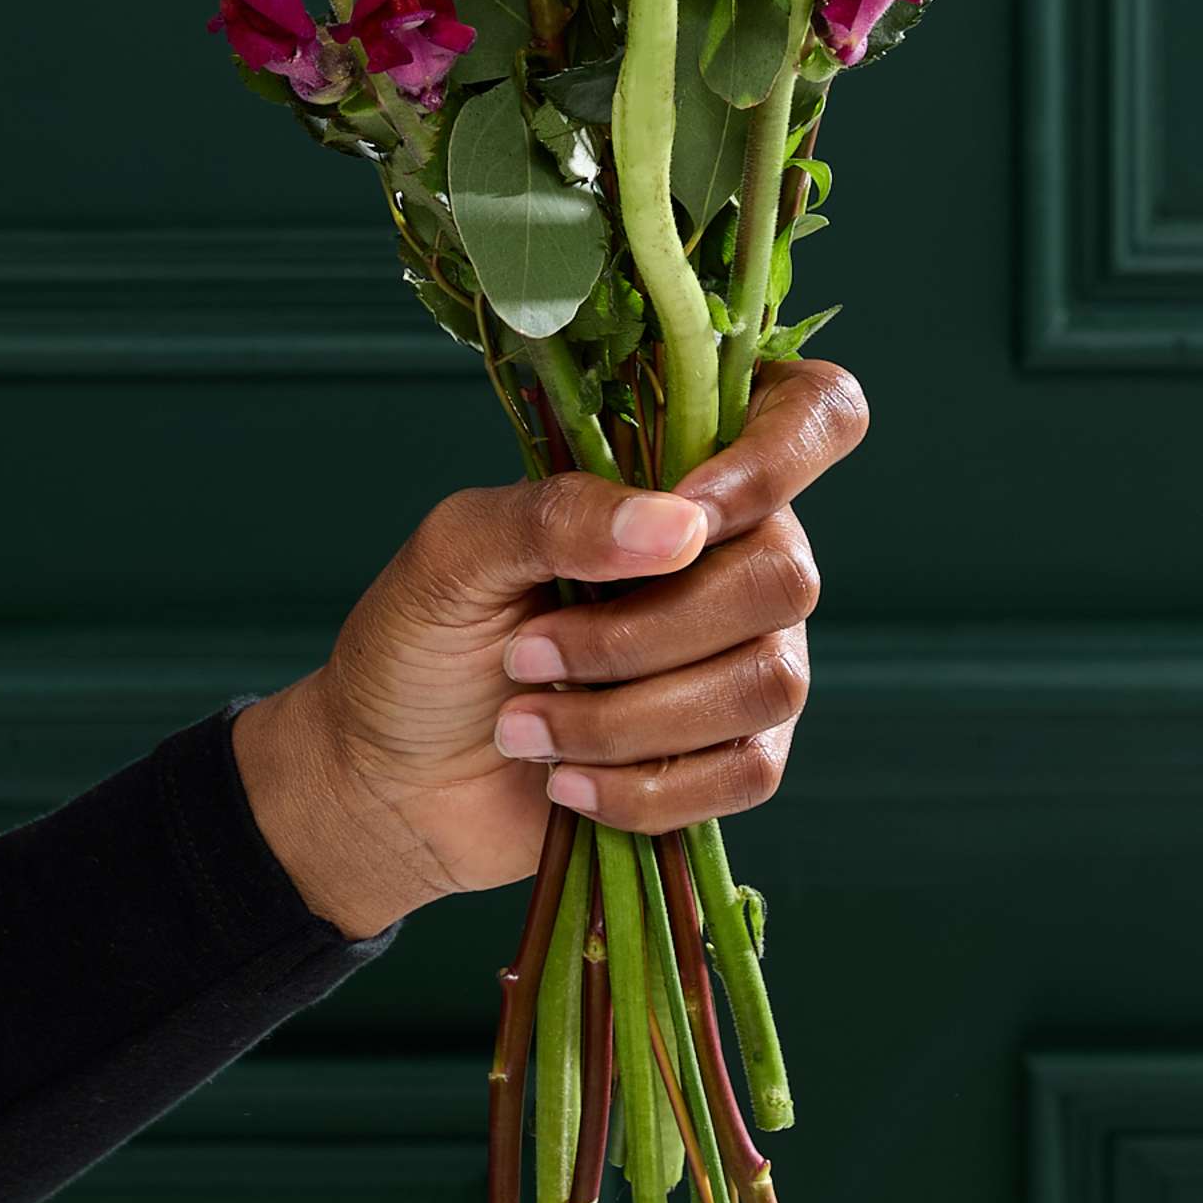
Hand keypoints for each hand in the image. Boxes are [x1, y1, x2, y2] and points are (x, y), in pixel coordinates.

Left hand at [232, 360, 868, 935]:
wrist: (391, 778)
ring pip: (769, 683)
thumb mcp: (458, 552)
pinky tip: (568, 783)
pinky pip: (748, 773)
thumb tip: (680, 527)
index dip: (779, 456)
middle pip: (786, 577)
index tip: (687, 514)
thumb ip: (559, 515)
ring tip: (525, 727)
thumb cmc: (420, 639)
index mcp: (678, 472)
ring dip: (628, 717)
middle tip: (527, 652)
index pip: (811, 416)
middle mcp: (736, 555)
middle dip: (642, 634)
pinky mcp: (733, 754)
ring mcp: (745, 656)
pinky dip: (646, 787)